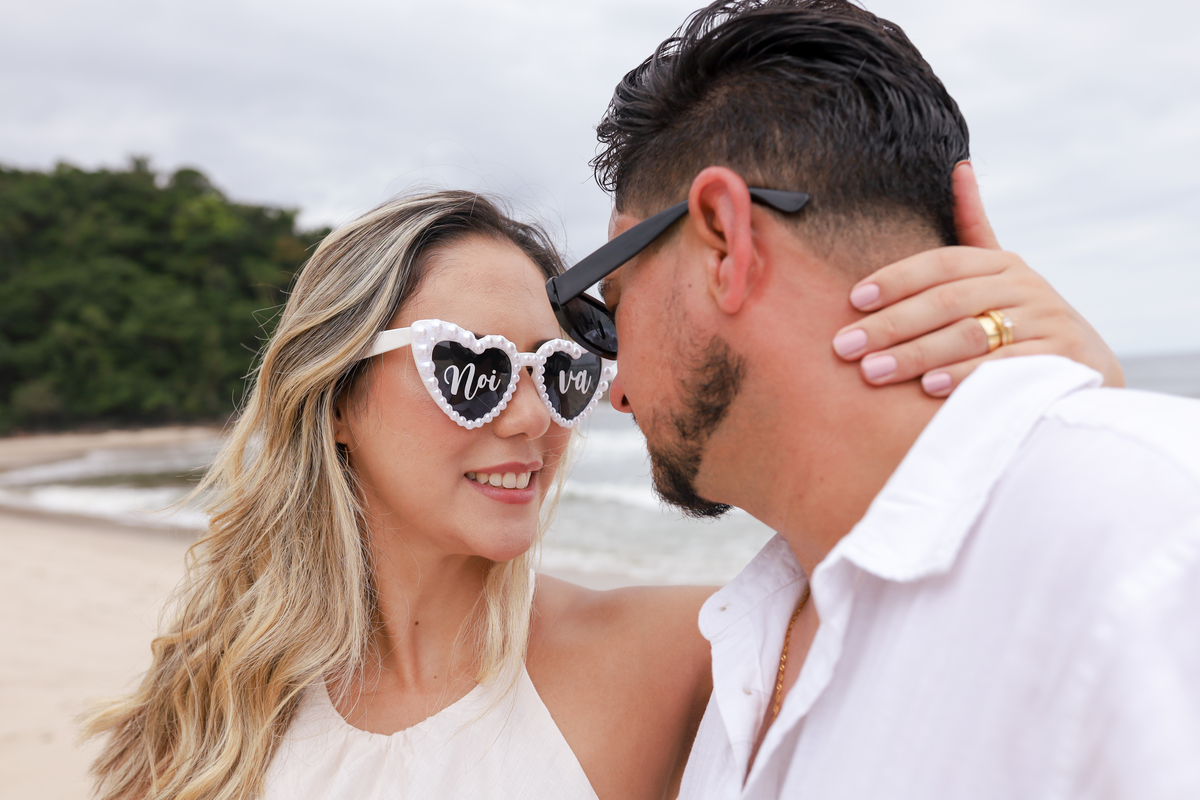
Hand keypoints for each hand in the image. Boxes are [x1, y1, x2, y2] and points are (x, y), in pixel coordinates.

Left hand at [831, 162, 1124, 395]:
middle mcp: (1024, 285)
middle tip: (846, 347)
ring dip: (917, 354)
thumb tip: (959, 166)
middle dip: (890, 325)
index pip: (941, 263)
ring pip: (970, 334)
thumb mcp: (999, 274)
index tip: (854, 299)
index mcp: (1001, 263)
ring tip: (874, 371)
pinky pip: (1004, 366)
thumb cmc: (1022, 319)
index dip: (896, 278)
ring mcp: (1045, 320)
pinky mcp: (1060, 357)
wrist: (1087, 366)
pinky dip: (965, 376)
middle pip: (947, 301)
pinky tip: (928, 387)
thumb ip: (974, 227)